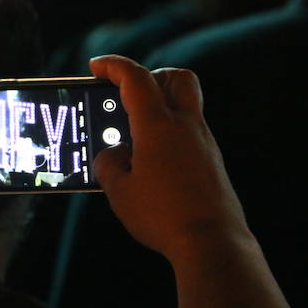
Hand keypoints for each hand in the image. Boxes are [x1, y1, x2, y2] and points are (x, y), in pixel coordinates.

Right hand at [90, 55, 247, 260]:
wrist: (211, 242)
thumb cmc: (162, 216)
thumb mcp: (120, 191)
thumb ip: (109, 165)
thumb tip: (112, 155)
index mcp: (158, 126)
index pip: (135, 79)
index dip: (114, 66)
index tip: (97, 66)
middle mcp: (186, 126)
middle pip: (175, 78)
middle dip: (150, 76)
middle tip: (128, 95)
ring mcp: (204, 143)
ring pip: (184, 106)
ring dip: (159, 109)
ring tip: (132, 137)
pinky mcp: (211, 162)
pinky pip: (188, 134)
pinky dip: (168, 135)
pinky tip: (151, 163)